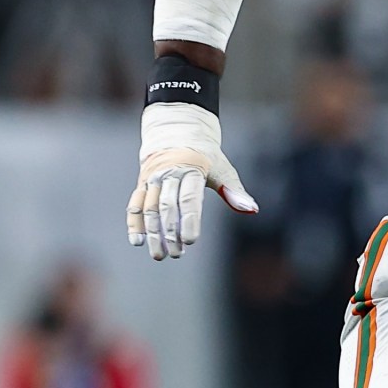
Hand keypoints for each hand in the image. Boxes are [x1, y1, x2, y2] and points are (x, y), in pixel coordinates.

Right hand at [127, 103, 257, 260]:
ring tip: (159, 255)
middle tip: (177, 254)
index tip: (190, 241)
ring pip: (150, 208)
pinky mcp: (142, 184)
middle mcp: (168, 173)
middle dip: (170, 232)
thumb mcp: (223, 169)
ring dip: (153, 233)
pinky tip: (137, 242)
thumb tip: (253, 210)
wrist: (177, 132)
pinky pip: (135, 204)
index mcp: (190, 168)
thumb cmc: (206, 156)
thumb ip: (234, 191)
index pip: (188, 198)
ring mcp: (152, 179)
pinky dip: (134, 223)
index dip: (189, 220)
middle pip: (167, 206)